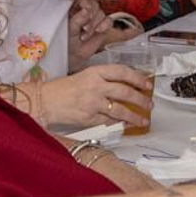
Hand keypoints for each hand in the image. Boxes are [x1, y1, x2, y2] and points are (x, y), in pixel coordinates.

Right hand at [31, 64, 152, 128]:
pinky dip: (118, 123)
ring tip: (143, 120)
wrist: (45, 100)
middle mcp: (95, 86)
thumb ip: (105, 80)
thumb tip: (127, 87)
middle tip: (149, 104)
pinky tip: (124, 124)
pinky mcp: (88, 118)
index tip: (147, 85)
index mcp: (95, 72)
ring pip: (120, 110)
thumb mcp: (85, 76)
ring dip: (134, 116)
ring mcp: (92, 103)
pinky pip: (108, 121)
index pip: (122, 72)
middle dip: (141, 100)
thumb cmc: (64, 88)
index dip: (138, 78)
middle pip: (125, 92)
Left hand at [67, 0, 108, 62]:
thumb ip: (77, 19)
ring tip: (85, 35)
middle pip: (94, 5)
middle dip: (91, 17)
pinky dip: (105, 25)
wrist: (72, 55)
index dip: (87, 4)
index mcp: (74, 7)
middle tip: (84, 28)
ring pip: (101, 13)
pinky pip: (109, 21)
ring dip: (95, 25)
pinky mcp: (102, 26)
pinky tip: (99, 31)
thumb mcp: (68, 30)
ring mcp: (94, 18)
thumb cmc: (66, 41)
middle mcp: (85, 11)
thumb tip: (86, 11)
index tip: (86, 12)